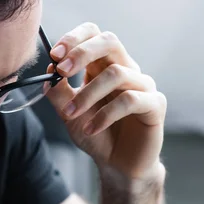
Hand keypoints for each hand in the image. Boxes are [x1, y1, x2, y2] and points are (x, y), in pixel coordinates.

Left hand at [47, 23, 166, 178]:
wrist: (117, 167)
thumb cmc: (97, 137)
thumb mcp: (70, 115)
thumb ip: (59, 93)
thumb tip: (49, 71)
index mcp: (105, 68)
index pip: (94, 36)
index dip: (75, 40)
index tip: (54, 55)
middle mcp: (127, 70)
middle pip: (109, 42)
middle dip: (82, 53)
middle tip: (62, 70)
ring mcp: (143, 86)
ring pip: (116, 74)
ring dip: (87, 94)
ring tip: (71, 115)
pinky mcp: (154, 105)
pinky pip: (130, 100)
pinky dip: (105, 115)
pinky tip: (91, 129)